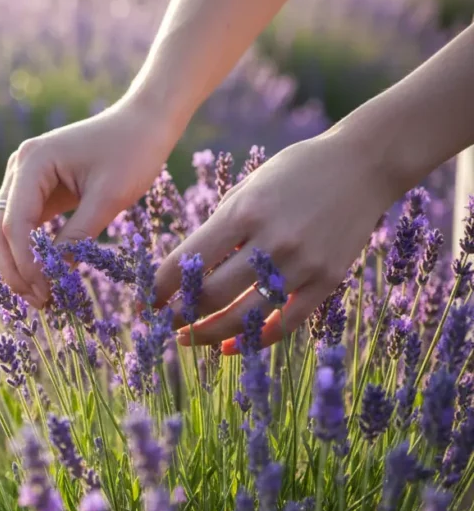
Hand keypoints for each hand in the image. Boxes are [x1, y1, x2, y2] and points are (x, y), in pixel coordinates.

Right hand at [0, 98, 180, 307]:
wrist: (144, 122)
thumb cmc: (132, 152)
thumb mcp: (109, 198)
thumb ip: (79, 236)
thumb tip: (57, 275)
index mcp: (33, 161)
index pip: (15, 223)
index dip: (25, 262)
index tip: (44, 292)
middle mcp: (19, 166)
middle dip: (14, 269)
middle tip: (39, 302)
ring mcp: (24, 177)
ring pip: (4, 230)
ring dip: (17, 264)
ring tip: (41, 296)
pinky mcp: (37, 188)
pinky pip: (22, 225)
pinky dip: (29, 252)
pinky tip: (44, 276)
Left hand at [153, 128, 397, 351]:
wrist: (364, 164)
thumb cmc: (297, 170)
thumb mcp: (249, 186)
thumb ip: (221, 225)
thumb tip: (189, 267)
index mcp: (243, 211)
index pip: (188, 260)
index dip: (160, 287)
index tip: (146, 300)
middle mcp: (271, 240)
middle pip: (212, 295)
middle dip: (180, 314)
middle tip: (165, 323)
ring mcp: (302, 263)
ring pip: (245, 316)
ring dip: (209, 334)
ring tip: (189, 339)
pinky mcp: (327, 280)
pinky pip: (285, 322)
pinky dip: (254, 340)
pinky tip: (232, 346)